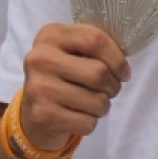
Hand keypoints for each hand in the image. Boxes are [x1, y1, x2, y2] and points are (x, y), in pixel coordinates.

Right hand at [19, 23, 130, 150]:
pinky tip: (78, 116)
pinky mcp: (42, 115)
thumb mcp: (72, 51)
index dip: (118, 58)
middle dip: (114, 85)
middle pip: (99, 72)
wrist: (33, 112)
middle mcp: (40, 58)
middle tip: (110, 90)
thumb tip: (124, 64)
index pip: (95, 40)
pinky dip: (91, 122)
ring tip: (92, 103)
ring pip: (97, 101)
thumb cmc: (63, 75)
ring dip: (103, 106)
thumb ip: (95, 47)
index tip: (124, 72)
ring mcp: (38, 88)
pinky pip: (88, 122)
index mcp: (50, 35)